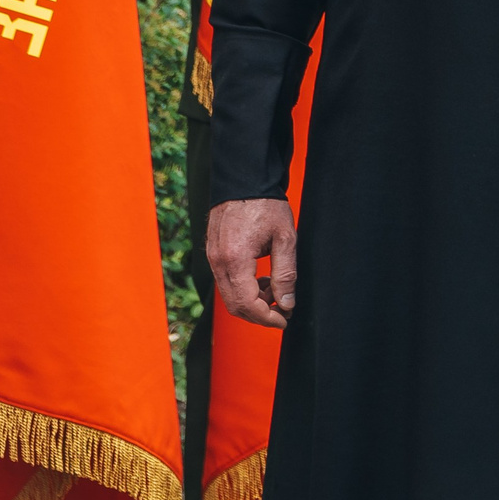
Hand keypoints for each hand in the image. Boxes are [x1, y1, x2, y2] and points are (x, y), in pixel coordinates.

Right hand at [208, 197, 297, 327]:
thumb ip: (285, 273)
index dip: (267, 318)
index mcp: (235, 259)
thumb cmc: (266, 204)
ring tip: (274, 289)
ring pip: (229, 296)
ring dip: (252, 301)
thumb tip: (287, 303)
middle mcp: (218, 262)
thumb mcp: (285, 237)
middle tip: (283, 310)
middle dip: (260, 314)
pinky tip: (260, 279)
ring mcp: (211, 258)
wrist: (244, 179)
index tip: (285, 320)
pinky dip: (243, 289)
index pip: (247, 304)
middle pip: (235, 306)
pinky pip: (225, 282)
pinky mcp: (212, 254)